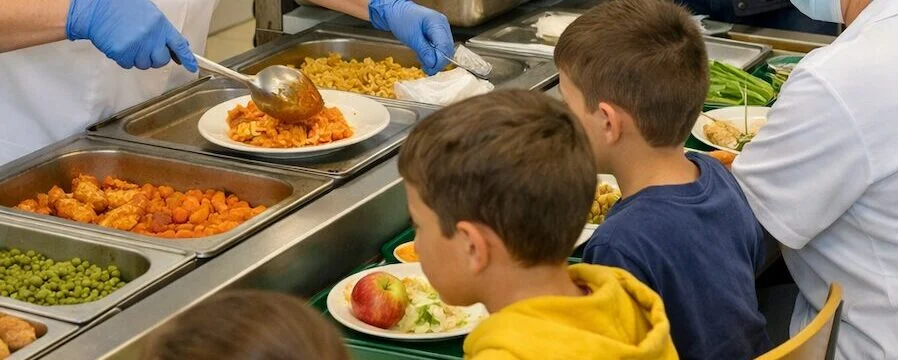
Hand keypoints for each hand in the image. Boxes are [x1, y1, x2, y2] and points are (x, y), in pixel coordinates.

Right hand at [66, 0, 197, 71]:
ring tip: (129, 41)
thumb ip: (163, 30)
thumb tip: (177, 45)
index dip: (187, 58)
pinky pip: (128, 64)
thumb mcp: (149, 13)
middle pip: (161, 60)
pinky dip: (124, 58)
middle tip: (145, 47)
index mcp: (160, 25)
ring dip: (138, 58)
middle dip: (155, 57)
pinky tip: (120, 44)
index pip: (179, 45)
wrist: (96, 8)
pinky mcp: (123, 54)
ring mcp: (137, 47)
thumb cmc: (122, 7)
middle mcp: (151, 37)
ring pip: (144, 64)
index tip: (192, 67)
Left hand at [369, 0, 453, 74]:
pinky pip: (439, 49)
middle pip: (447, 50)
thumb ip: (424, 50)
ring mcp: (441, 30)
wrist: (396, 12)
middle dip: (438, 62)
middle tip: (426, 70)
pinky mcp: (437, 35)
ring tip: (423, 64)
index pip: (445, 46)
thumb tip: (433, 64)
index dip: (439, 61)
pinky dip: (433, 56)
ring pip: (444, 51)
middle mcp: (443, 26)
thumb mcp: (411, 37)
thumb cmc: (402, 20)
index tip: (430, 70)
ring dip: (435, 60)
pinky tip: (424, 57)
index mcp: (438, 23)